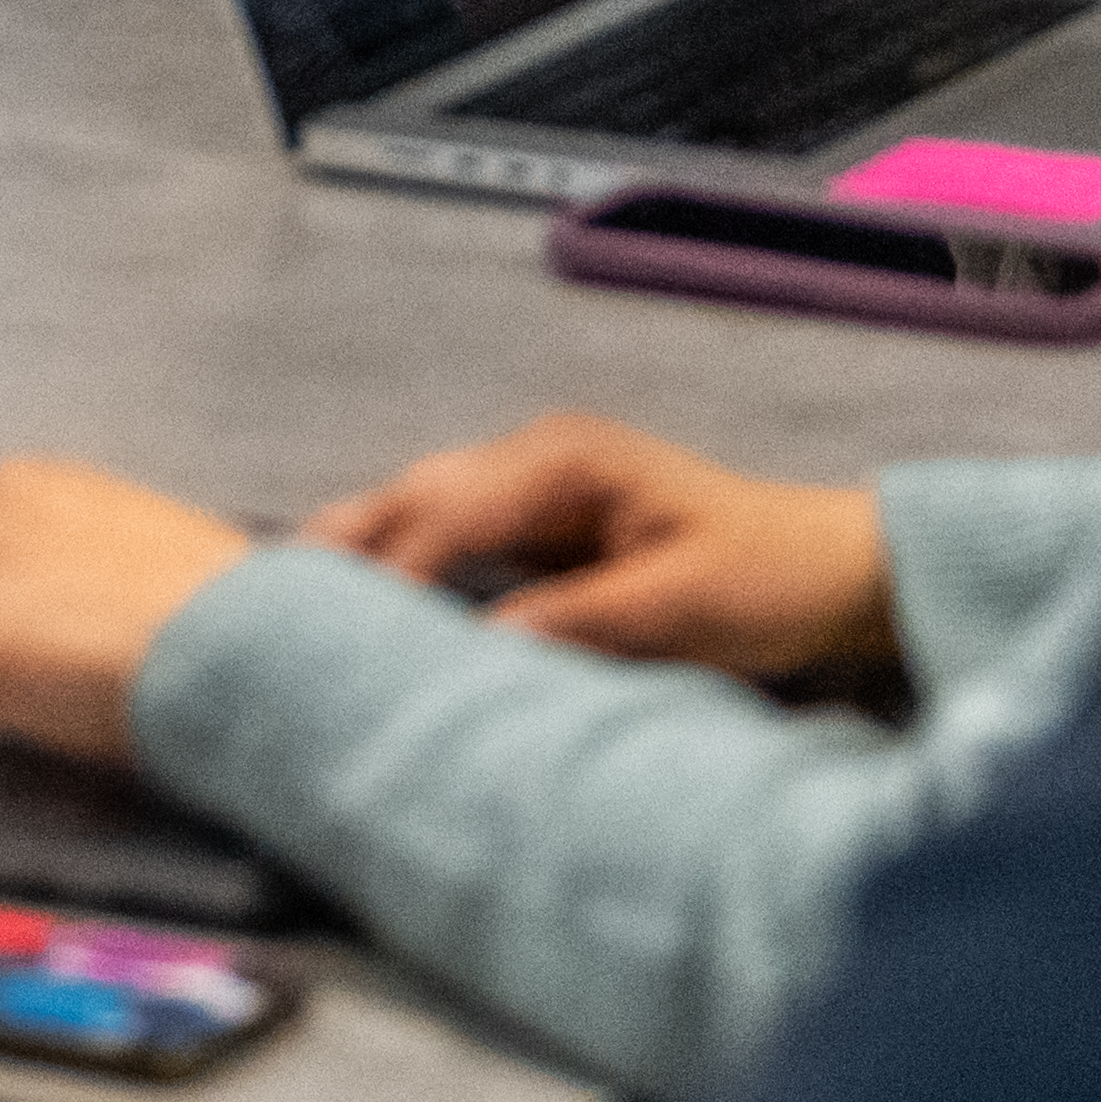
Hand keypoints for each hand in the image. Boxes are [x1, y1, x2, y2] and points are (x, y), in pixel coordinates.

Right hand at [297, 409, 898, 684]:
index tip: (343, 629)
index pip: (448, 510)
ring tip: (286, 605)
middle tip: (267, 605)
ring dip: (361, 551)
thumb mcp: (681, 606)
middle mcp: (538, 455)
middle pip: (413, 493)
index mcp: (567, 459)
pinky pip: (448, 534)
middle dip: (345, 547)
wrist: (833, 567)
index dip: (392, 570)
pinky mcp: (539, 520)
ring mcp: (535, 482)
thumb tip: (483, 646)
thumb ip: (580, 621)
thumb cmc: (771, 576)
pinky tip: (363, 604)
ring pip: (419, 506)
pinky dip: (400, 563)